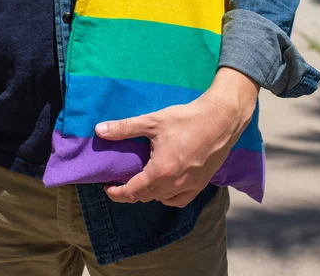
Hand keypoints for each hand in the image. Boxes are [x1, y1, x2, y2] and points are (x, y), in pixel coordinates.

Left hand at [95, 68, 259, 207]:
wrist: (220, 119)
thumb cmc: (186, 119)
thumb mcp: (153, 121)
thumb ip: (125, 128)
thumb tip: (99, 130)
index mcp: (160, 172)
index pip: (132, 192)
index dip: (117, 193)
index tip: (108, 188)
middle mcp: (174, 184)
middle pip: (146, 197)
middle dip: (131, 191)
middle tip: (123, 180)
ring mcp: (190, 186)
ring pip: (162, 199)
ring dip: (149, 193)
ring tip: (142, 180)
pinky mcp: (202, 184)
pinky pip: (180, 200)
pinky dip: (169, 197)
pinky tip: (166, 187)